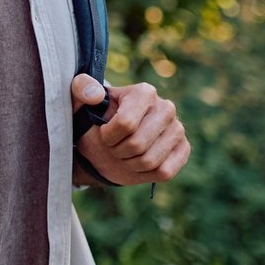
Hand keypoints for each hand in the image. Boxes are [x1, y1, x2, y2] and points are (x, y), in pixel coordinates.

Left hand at [70, 75, 189, 186]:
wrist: (110, 144)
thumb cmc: (96, 120)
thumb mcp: (81, 102)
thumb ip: (82, 89)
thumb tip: (93, 94)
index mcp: (144, 92)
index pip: (126, 123)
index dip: (108, 136)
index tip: (103, 133)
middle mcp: (166, 107)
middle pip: (137, 144)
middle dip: (118, 151)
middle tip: (113, 146)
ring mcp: (178, 129)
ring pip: (150, 161)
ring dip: (130, 164)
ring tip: (125, 154)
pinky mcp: (183, 149)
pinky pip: (165, 172)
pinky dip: (146, 174)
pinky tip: (139, 163)